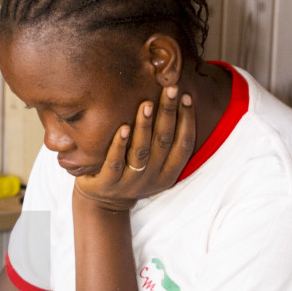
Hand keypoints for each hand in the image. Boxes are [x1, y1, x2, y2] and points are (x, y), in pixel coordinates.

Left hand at [74, 85, 195, 212]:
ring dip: (145, 126)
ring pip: (141, 151)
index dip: (187, 120)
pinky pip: (115, 162)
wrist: (103, 202)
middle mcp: (151, 178)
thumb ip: (162, 142)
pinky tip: (123, 127)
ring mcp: (129, 182)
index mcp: (168, 173)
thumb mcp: (154, 164)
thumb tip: (174, 100)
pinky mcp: (108, 184)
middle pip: (163, 142)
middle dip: (168, 113)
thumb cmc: (131, 172)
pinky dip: (119, 145)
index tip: (186, 96)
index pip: (184, 145)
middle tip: (170, 88)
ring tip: (146, 103)